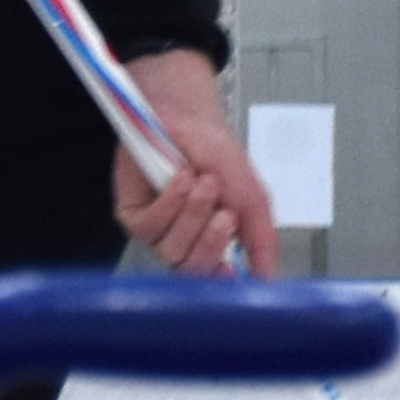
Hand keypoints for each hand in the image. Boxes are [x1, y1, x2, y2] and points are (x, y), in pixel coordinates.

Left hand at [114, 48, 274, 274]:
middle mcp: (183, 239)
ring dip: (192, 215)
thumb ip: (262, 239)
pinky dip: (169, 203)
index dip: (219, 281)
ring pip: (171, 250)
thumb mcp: (253, 197)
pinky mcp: (132, 215)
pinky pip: (148, 227)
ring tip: (202, 184)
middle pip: (191, 269)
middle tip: (224, 214)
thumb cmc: (216, 154)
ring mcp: (157, 229)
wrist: (188, 118)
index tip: (231, 271)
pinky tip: (179, 180)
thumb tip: (267, 278)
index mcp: (211, 241)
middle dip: (210, 241)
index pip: (212, 277)